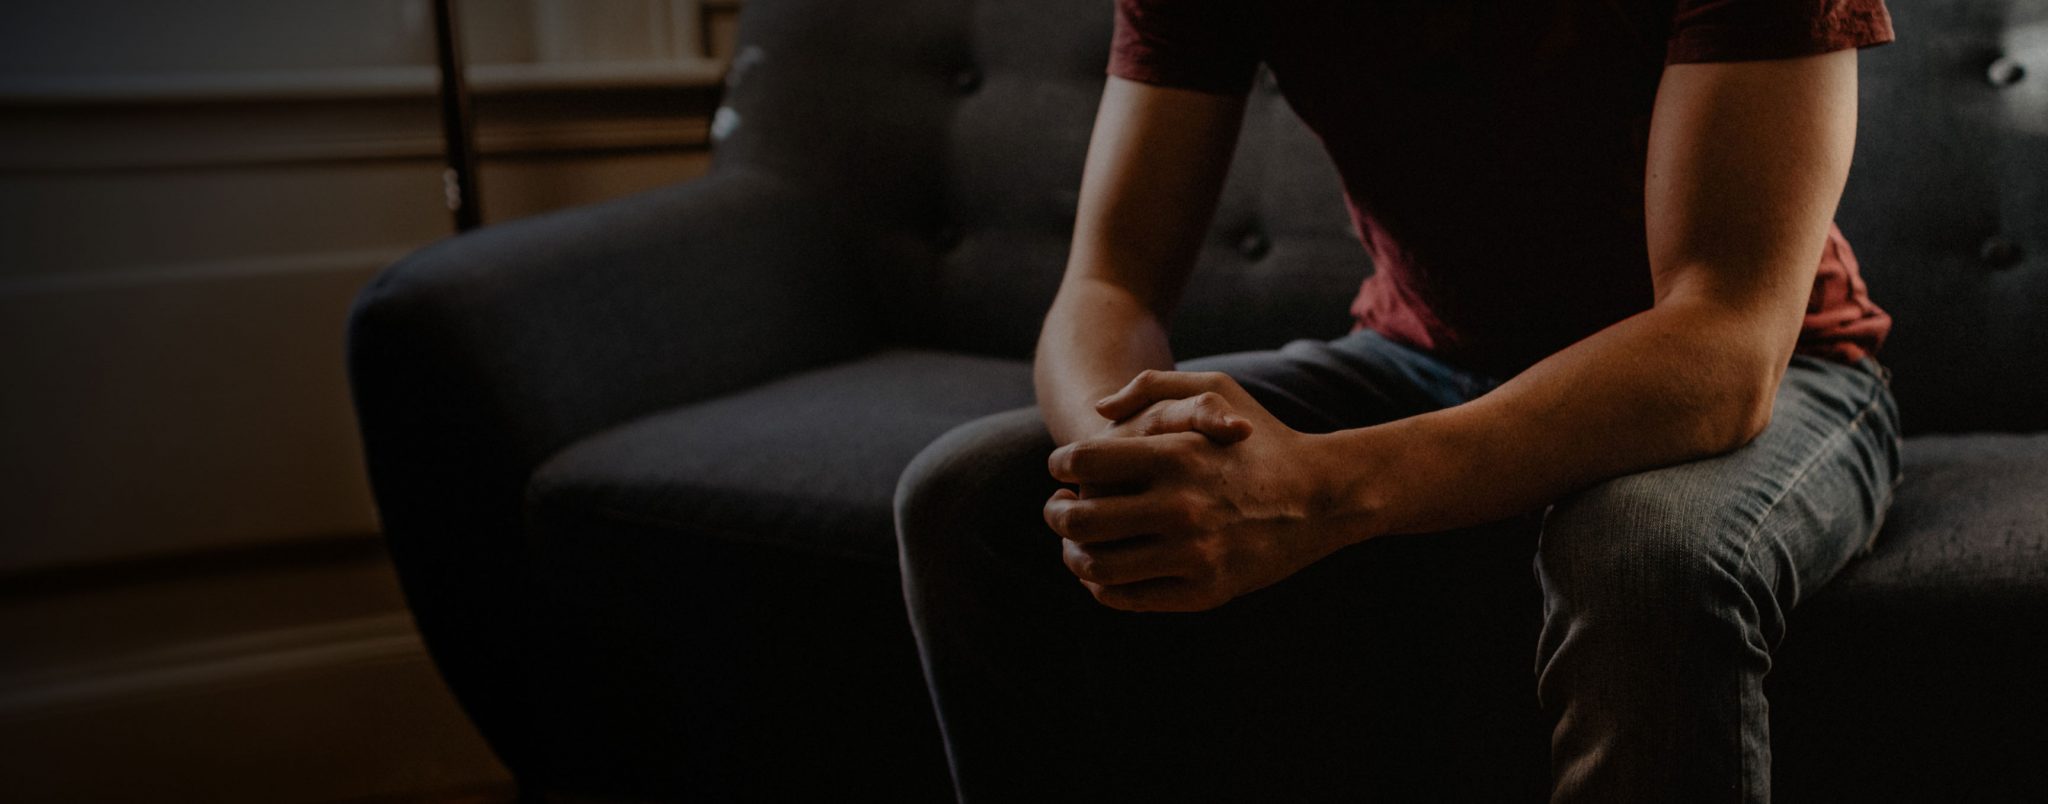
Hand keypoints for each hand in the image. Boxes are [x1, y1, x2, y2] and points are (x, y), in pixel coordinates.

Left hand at [1043, 371, 1364, 611]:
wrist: (1323, 496)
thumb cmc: (1262, 438)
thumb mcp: (1216, 388)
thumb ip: (1152, 387)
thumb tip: (1097, 410)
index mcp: (1177, 455)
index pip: (1083, 464)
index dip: (1060, 466)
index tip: (1061, 472)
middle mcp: (1182, 507)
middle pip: (1080, 520)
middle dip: (1056, 514)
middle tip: (1058, 510)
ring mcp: (1193, 555)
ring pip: (1096, 565)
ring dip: (1072, 555)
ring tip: (1074, 544)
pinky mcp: (1205, 592)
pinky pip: (1129, 598)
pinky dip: (1102, 587)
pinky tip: (1102, 571)